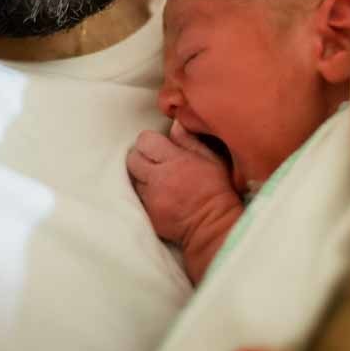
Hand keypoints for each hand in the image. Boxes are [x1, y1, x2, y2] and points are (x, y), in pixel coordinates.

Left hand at [127, 120, 240, 246]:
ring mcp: (152, 198)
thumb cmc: (216, 190)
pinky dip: (145, 195)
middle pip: (132, 158)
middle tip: (154, 162)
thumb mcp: (211, 159)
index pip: (145, 140)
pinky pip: (138, 198)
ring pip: (133, 178)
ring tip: (158, 180)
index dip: (150, 141)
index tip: (158, 147)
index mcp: (176, 161)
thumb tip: (174, 124)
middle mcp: (160, 179)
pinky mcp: (149, 215)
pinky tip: (159, 196)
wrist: (213, 226)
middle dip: (141, 157)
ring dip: (142, 177)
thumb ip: (189, 140)